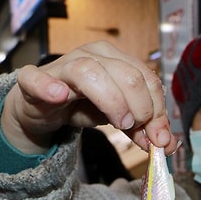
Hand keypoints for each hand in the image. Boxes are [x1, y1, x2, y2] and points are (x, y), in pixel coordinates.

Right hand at [0, 41, 178, 154]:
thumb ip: (141, 129)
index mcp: (116, 60)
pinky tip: (59, 95)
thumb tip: (167, 145)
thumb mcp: (118, 118)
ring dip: (112, 101)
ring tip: (119, 123)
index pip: (147, 78)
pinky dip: (49, 86)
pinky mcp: (34, 80)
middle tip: (137, 130)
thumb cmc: (81, 105)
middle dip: (141, 108)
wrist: (40, 109)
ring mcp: (63, 65)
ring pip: (91, 72)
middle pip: (128, 75)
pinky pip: (38, 78)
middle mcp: (92, 55)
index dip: (158, 110)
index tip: (159, 138)